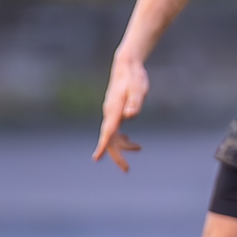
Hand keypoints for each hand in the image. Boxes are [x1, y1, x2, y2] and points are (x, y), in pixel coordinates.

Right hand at [94, 52, 148, 171]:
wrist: (126, 66)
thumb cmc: (133, 77)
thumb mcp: (138, 89)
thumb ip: (135, 102)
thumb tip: (131, 116)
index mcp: (114, 110)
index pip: (107, 132)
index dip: (103, 146)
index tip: (97, 159)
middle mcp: (110, 114)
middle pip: (110, 139)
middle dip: (117, 155)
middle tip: (126, 170)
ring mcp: (112, 113)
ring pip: (114, 136)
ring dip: (124, 146)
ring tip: (139, 148)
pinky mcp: (117, 111)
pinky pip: (117, 130)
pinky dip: (123, 138)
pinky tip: (130, 140)